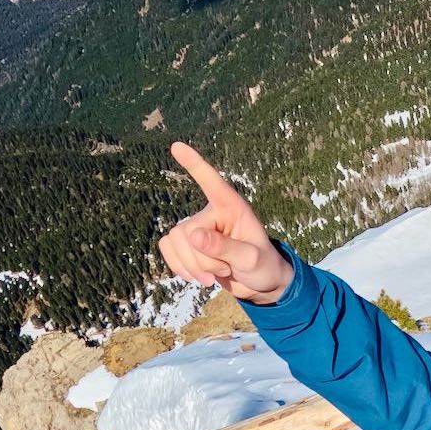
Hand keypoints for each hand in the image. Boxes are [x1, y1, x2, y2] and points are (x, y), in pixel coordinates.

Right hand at [159, 142, 292, 304]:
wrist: (258, 284)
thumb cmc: (263, 266)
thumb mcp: (252, 259)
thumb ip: (226, 247)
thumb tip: (192, 234)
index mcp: (233, 208)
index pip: (212, 182)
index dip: (194, 164)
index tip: (176, 146)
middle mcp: (212, 213)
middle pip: (186, 231)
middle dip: (202, 259)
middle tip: (226, 268)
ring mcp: (197, 228)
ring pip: (174, 242)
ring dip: (193, 267)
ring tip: (216, 274)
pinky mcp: (186, 245)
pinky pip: (167, 250)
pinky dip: (180, 268)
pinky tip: (198, 278)